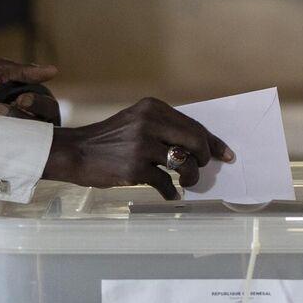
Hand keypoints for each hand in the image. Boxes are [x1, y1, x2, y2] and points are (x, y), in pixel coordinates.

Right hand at [42, 97, 234, 199]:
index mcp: (153, 108)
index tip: (226, 155)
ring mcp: (142, 146)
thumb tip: (200, 146)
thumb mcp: (137, 122)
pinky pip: (165, 183)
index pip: (194, 125)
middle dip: (204, 159)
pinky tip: (171, 194)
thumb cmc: (109, 140)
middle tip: (199, 169)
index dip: (213, 142)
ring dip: (190, 177)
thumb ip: (165, 128)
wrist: (76, 152)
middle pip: (195, 142)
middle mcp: (149, 122)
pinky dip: (171, 192)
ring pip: (184, 164)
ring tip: (184, 182)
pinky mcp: (135, 169)